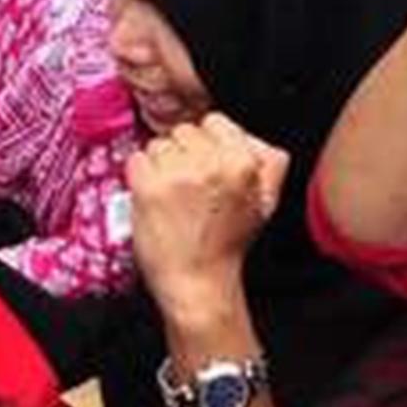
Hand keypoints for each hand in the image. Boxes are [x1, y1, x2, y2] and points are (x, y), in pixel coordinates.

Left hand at [128, 115, 288, 326]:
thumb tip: (255, 138)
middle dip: (183, 156)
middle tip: (189, 190)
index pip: (214, 122)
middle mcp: (212, 164)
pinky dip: (140, 177)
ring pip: (158, 144)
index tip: (204, 169)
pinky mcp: (149, 187)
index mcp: (243, 163)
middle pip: (183, 132)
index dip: (206, 146)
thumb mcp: (265, 202)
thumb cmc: (226, 246)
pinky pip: (136, 159)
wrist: (198, 284)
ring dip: (160, 166)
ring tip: (172, 197)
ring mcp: (178, 174)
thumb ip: (270, 164)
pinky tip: (154, 200)